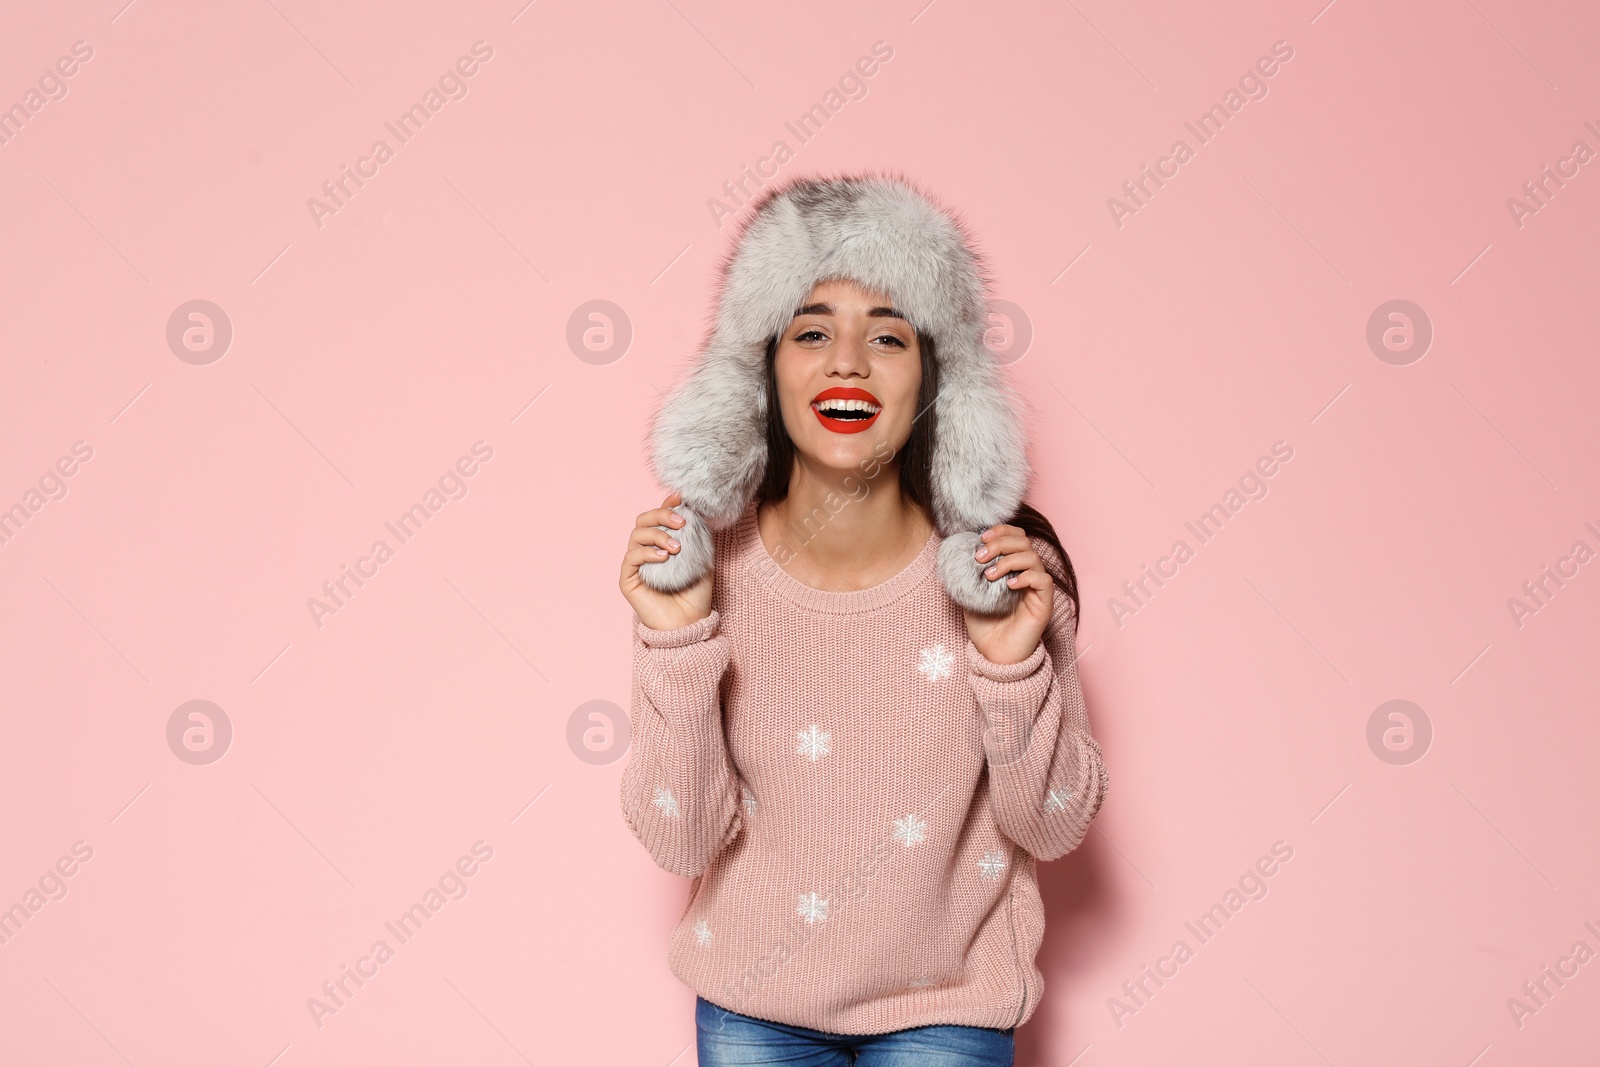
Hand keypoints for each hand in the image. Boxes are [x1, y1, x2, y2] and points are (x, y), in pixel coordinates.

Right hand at [619, 490, 713, 631]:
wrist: (689, 625)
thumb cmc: (695, 596)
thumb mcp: (702, 561)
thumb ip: (698, 538)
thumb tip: (696, 512)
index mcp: (660, 544)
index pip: (658, 518)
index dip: (667, 504)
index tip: (680, 497)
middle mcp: (645, 551)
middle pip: (643, 520)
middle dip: (662, 515)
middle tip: (682, 523)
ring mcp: (635, 565)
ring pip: (636, 535)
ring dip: (658, 535)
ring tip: (677, 548)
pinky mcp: (628, 580)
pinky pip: (631, 558)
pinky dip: (647, 553)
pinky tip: (664, 558)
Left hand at [963, 524, 1052, 664]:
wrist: (994, 655)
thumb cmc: (985, 627)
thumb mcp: (968, 595)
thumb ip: (967, 575)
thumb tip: (954, 554)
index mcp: (1013, 567)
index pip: (1016, 537)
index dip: (1001, 531)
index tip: (981, 536)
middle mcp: (1027, 574)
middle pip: (1024, 542)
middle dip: (1000, 543)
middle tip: (980, 556)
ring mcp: (1037, 588)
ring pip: (1033, 557)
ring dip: (1009, 560)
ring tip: (990, 574)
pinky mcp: (1044, 603)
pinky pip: (1043, 580)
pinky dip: (1026, 577)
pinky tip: (1009, 585)